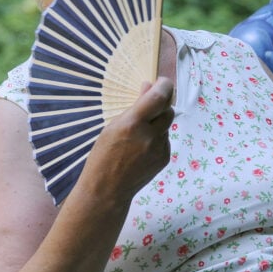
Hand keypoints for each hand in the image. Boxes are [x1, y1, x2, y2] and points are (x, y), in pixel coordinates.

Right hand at [82, 76, 174, 199]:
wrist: (108, 189)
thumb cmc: (103, 155)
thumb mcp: (113, 126)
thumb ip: (134, 107)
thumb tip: (148, 87)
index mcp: (133, 123)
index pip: (159, 96)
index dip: (164, 85)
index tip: (162, 82)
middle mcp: (150, 135)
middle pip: (168, 109)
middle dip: (162, 103)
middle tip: (152, 103)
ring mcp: (159, 148)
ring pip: (166, 125)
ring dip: (157, 122)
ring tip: (139, 133)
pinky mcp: (164, 158)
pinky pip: (164, 140)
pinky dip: (156, 138)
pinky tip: (141, 148)